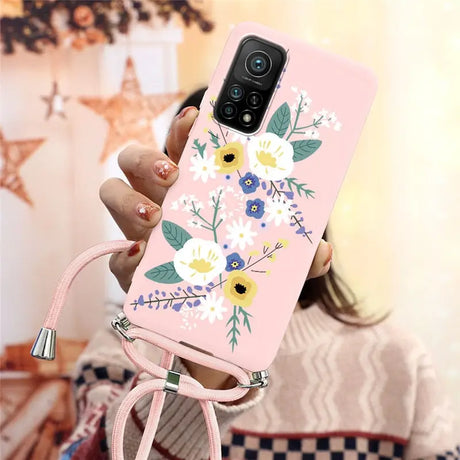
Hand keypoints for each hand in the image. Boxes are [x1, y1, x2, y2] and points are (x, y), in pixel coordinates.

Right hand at [99, 106, 332, 390]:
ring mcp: (142, 230)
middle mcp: (162, 200)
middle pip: (134, 160)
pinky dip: (125, 255)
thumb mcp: (274, 261)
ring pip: (113, 194)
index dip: (184, 128)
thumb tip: (323, 252)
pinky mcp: (131, 267)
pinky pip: (117, 255)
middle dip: (147, 159)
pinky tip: (143, 257)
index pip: (182, 145)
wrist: (218, 319)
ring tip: (154, 216)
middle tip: (173, 174)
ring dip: (128, 200)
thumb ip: (297, 256)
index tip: (195, 118)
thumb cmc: (242, 271)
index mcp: (194, 185)